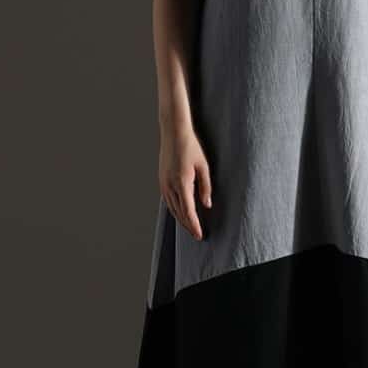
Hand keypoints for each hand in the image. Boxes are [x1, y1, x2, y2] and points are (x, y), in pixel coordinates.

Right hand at [158, 123, 212, 240]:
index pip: (188, 211)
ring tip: (190, 227)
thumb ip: (206, 186)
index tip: (200, 235)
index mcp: (182, 182)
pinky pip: (167, 200)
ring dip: (181, 219)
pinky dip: (174, 210)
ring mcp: (163, 183)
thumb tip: (206, 205)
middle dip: (188, 226)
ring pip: (171, 208)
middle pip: (179, 213)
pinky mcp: (161, 180)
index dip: (194, 225)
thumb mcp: (204, 166)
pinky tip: (180, 213)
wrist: (173, 132)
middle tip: (197, 235)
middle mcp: (170, 185)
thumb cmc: (191, 147)